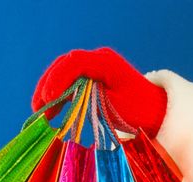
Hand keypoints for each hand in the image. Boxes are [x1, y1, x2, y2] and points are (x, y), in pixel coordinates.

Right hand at [32, 47, 166, 136]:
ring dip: (48, 91)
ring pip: (62, 73)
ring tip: (38, 111)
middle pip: (63, 65)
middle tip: (37, 108)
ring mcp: (93, 67)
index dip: (57, 79)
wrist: (155, 111)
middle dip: (47, 85)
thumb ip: (90, 97)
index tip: (48, 99)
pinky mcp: (90, 78)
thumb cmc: (138, 111)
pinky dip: (57, 95)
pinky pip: (68, 82)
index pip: (74, 62)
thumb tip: (64, 99)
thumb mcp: (114, 106)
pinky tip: (49, 111)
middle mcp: (98, 59)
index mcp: (106, 62)